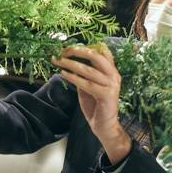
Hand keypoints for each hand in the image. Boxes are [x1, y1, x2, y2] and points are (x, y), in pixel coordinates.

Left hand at [52, 45, 130, 164]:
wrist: (104, 126)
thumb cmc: (96, 105)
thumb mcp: (89, 85)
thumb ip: (84, 73)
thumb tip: (69, 60)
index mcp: (112, 70)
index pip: (103, 50)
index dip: (86, 46)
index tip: (70, 48)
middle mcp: (114, 75)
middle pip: (96, 55)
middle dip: (77, 51)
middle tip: (62, 51)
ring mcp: (111, 85)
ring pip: (88, 70)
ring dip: (70, 64)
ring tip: (57, 61)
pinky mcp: (106, 95)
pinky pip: (86, 84)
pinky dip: (73, 78)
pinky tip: (63, 74)